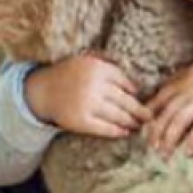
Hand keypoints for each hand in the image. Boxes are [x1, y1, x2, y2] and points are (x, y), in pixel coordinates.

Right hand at [24, 54, 150, 137]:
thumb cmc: (68, 75)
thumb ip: (108, 65)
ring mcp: (88, 104)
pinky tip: (125, 132)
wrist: (42, 91)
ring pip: (118, 115)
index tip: (140, 97)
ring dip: (132, 122)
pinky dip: (117, 131)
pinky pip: (105, 128)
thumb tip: (134, 83)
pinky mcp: (81, 121)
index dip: (134, 91)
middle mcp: (94, 86)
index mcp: (97, 68)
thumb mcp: (86, 60)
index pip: (124, 81)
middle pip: (126, 100)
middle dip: (140, 110)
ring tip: (140, 125)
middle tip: (150, 116)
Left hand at [146, 56, 192, 156]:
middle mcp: (189, 91)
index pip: (159, 100)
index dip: (149, 115)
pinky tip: (188, 151)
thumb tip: (160, 97)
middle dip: (157, 131)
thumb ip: (177, 83)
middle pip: (167, 113)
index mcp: (182, 82)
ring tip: (164, 153)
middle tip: (152, 147)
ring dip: (170, 138)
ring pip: (181, 120)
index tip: (141, 129)